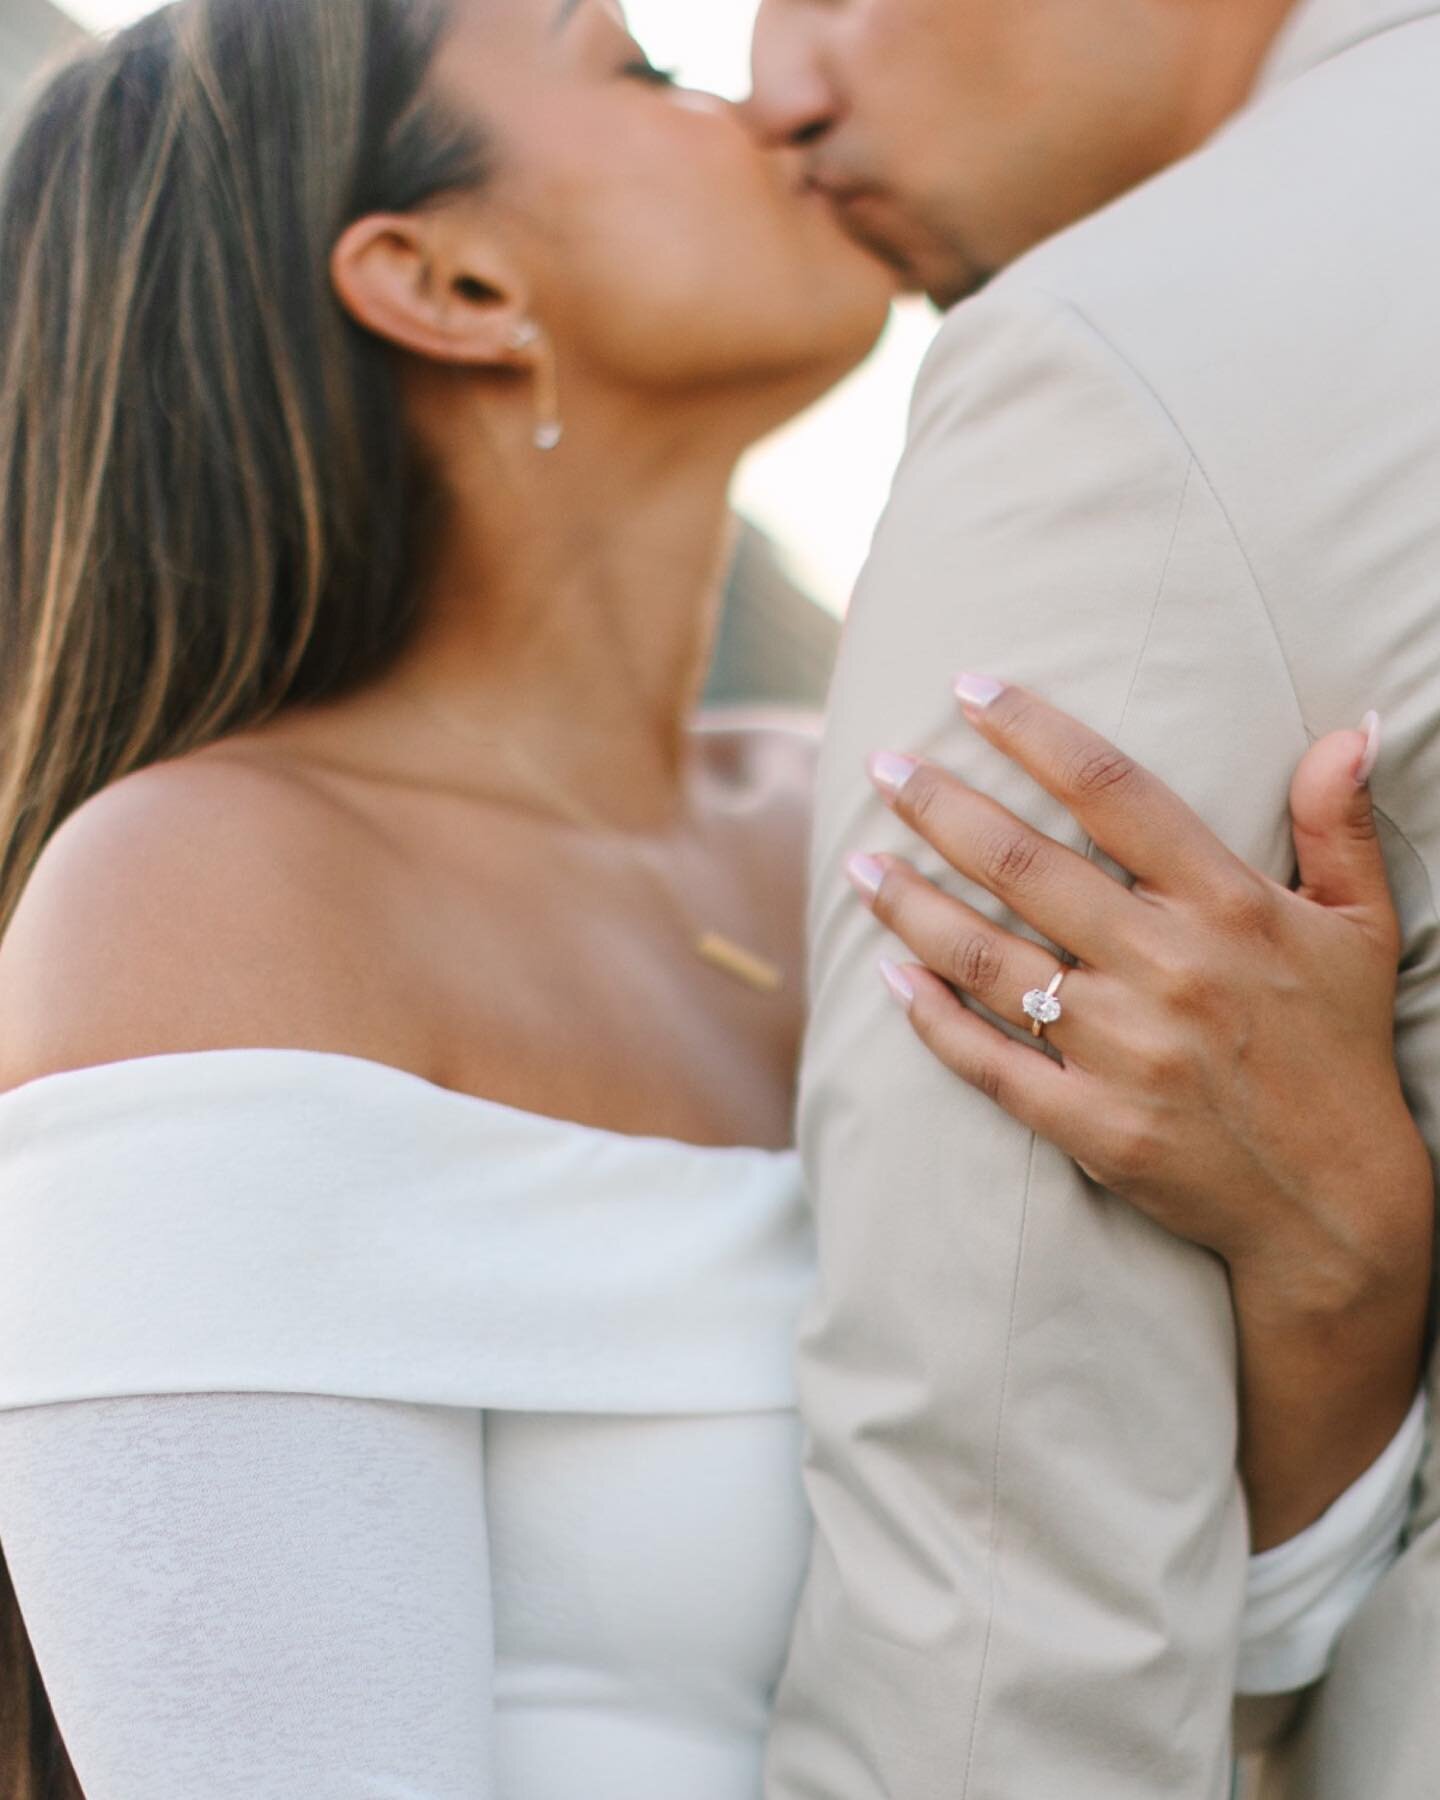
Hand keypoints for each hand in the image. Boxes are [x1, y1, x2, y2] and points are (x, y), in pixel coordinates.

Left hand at [846, 677, 1432, 1543]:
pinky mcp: (1091, 1124)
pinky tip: (887, 971)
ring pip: (987, 959)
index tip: (971, 690)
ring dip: (912, 904)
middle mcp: (1168, 969)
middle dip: (942, 806)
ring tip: (860, 862)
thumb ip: (1341, 825)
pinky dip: (929, 1016)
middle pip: (1026, 866)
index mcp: (1229, 907)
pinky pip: (988, 1061)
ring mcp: (1124, 1052)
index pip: (1116, 794)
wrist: (1335, 1205)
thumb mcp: (1361, 929)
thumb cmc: (1338, 1050)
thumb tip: (1352, 726)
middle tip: (882, 764)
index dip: (1036, 734)